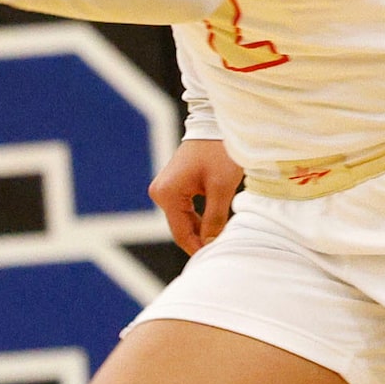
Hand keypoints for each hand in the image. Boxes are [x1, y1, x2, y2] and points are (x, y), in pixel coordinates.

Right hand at [150, 139, 242, 253]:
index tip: (216, 259)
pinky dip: (201, 218)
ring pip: (185, 220)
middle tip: (224, 252)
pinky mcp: (174, 186)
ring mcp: (165, 189)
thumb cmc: (219, 152)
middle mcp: (160, 192)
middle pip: (182, 228)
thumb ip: (215, 218)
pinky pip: (187, 210)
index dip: (199, 248)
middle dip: (202, 240)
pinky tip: (218, 225)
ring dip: (203, 229)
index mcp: (166, 194)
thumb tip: (211, 243)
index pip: (182, 233)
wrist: (214, 124)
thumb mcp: (221, 187)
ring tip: (224, 240)